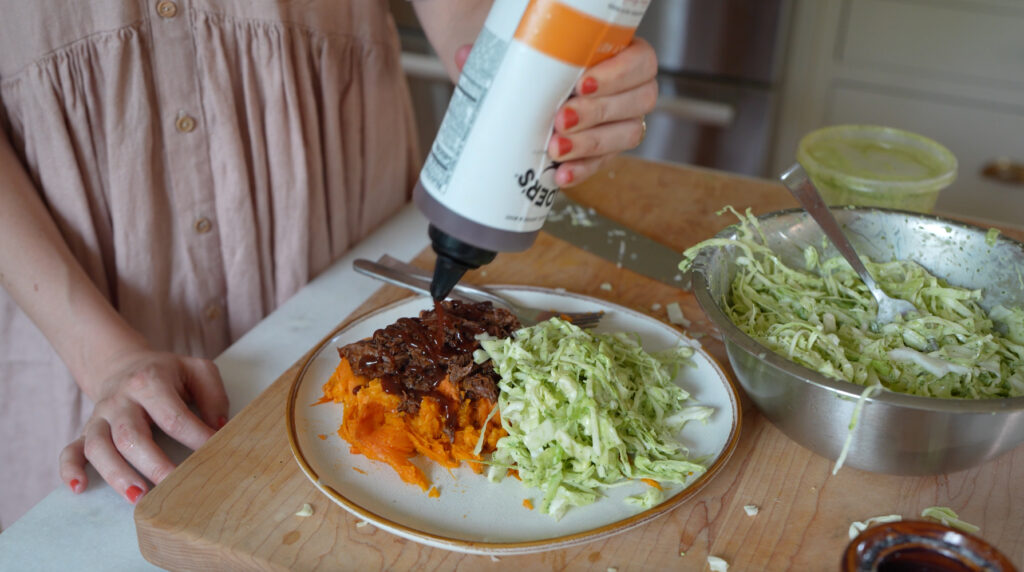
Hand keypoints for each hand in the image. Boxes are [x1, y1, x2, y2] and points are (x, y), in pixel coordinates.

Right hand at [59, 349, 228, 502]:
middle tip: (174, 485)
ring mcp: (100, 417)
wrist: (124, 366)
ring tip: (138, 498)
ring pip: (99, 447)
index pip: (173, 416)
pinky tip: (78, 488)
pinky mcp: (86, 431)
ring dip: (117, 474)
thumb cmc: (168, 374)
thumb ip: (213, 396)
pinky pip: (71, 450)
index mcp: (150, 382)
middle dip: (154, 464)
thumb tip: (219, 429)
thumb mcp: (197, 371)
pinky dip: (69, 469)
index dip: (195, 438)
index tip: (214, 454)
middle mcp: (120, 400)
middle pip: (132, 436)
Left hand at [453, 39, 658, 187]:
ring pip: (626, 135)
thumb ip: (499, 50)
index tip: (582, 83)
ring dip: (592, 144)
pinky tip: (560, 175)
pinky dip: (582, 170)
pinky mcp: (599, 150)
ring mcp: (615, 120)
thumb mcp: (514, 46)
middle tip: (561, 119)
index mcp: (614, 51)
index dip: (620, 74)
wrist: (507, 78)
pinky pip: (602, 164)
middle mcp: (624, 86)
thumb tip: (464, 55)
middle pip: (639, 101)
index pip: (641, 61)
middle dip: (599, 113)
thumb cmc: (523, 54)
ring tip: (555, 149)